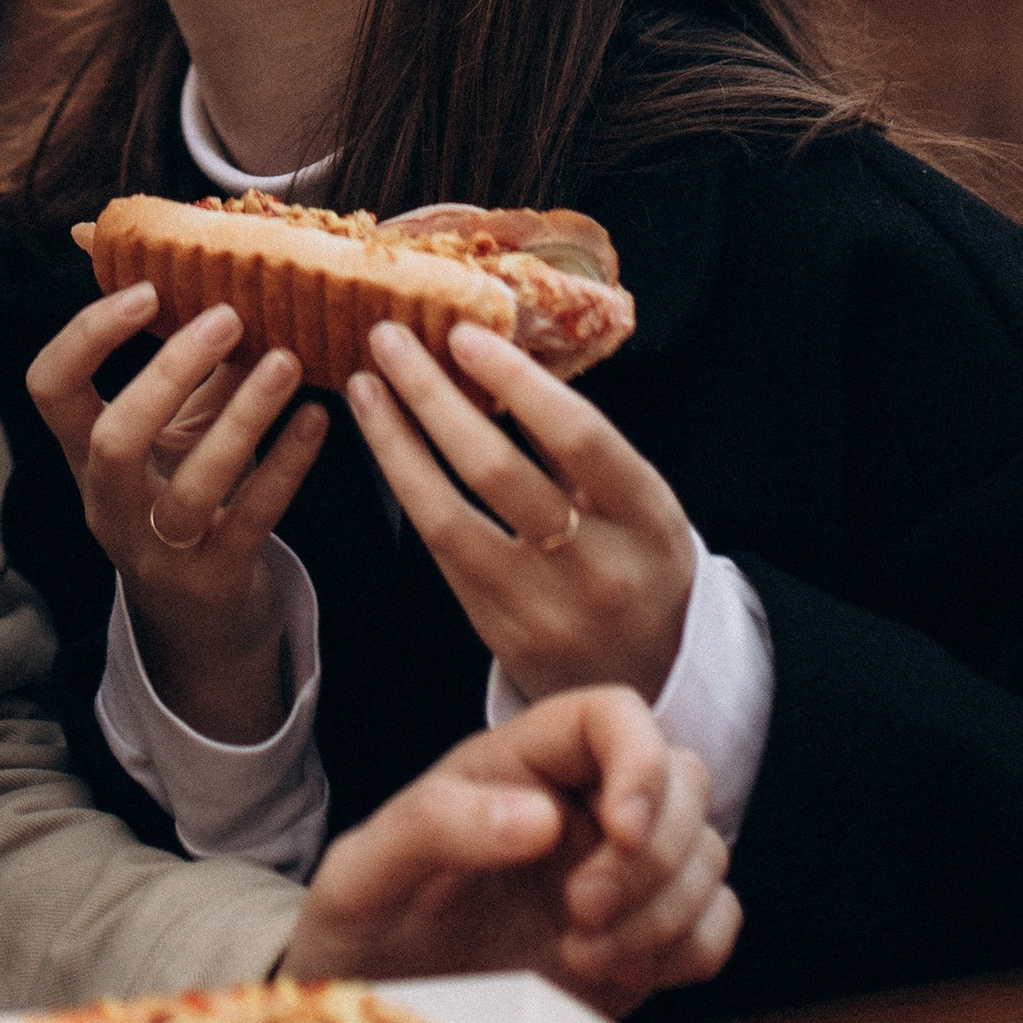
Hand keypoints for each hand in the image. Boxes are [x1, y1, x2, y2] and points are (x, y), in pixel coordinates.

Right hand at [27, 279, 328, 743]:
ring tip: (288, 361)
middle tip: (228, 317)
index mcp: (85, 456)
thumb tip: (228, 278)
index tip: (146, 290)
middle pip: (114, 439)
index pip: (50, 389)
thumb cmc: (188, 499)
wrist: (203, 624)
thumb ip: (193, 372)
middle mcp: (109, 505)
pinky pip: (252, 519)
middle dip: (168, 373)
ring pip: (191, 486)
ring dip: (243, 417)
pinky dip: (287, 465)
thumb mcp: (174, 435)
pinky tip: (318, 419)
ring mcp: (158, 551)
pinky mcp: (215, 579)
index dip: (87, 336)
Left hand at [280, 687, 737, 1017]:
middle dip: (653, 853)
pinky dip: (691, 947)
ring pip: (708, 852)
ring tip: (581, 955)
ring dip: (665, 910)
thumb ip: (435, 826)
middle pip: (684, 779)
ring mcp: (618, 870)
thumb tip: (540, 817)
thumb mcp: (365, 871)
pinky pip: (717, 920)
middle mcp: (580, 804)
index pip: (614, 713)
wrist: (375, 1006)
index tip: (621, 827)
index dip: (640, 760)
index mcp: (516, 761)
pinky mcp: (644, 935)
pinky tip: (618, 970)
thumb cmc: (364, 922)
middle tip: (579, 914)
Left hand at [346, 319, 695, 703]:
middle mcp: (597, 568)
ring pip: (448, 519)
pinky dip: (409, 491)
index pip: (578, 436)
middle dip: (432, 397)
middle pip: (496, 472)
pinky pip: (441, 554)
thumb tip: (506, 358)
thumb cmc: (644, 569)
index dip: (517, 380)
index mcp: (649, 520)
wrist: (658, 688)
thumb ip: (581, 448)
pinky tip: (386, 448)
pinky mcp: (500, 636)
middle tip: (389, 339)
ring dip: (396, 444)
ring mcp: (543, 610)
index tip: (465, 334)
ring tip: (365, 387)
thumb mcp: (642, 507)